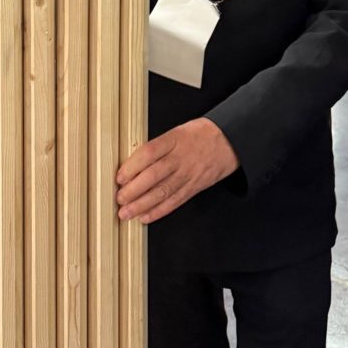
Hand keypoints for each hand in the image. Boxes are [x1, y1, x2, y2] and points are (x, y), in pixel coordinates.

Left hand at [116, 118, 238, 223]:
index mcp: (175, 139)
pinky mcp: (194, 188)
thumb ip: (158, 146)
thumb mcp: (178, 131)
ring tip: (126, 213)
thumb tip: (132, 163)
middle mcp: (181, 158)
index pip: (149, 152)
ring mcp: (188, 174)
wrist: (229, 141)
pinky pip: (175, 202)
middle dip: (133, 190)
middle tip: (119, 198)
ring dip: (142, 205)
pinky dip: (159, 212)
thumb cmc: (200, 135)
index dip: (132, 166)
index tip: (119, 176)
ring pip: (163, 192)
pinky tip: (145, 217)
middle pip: (154, 175)